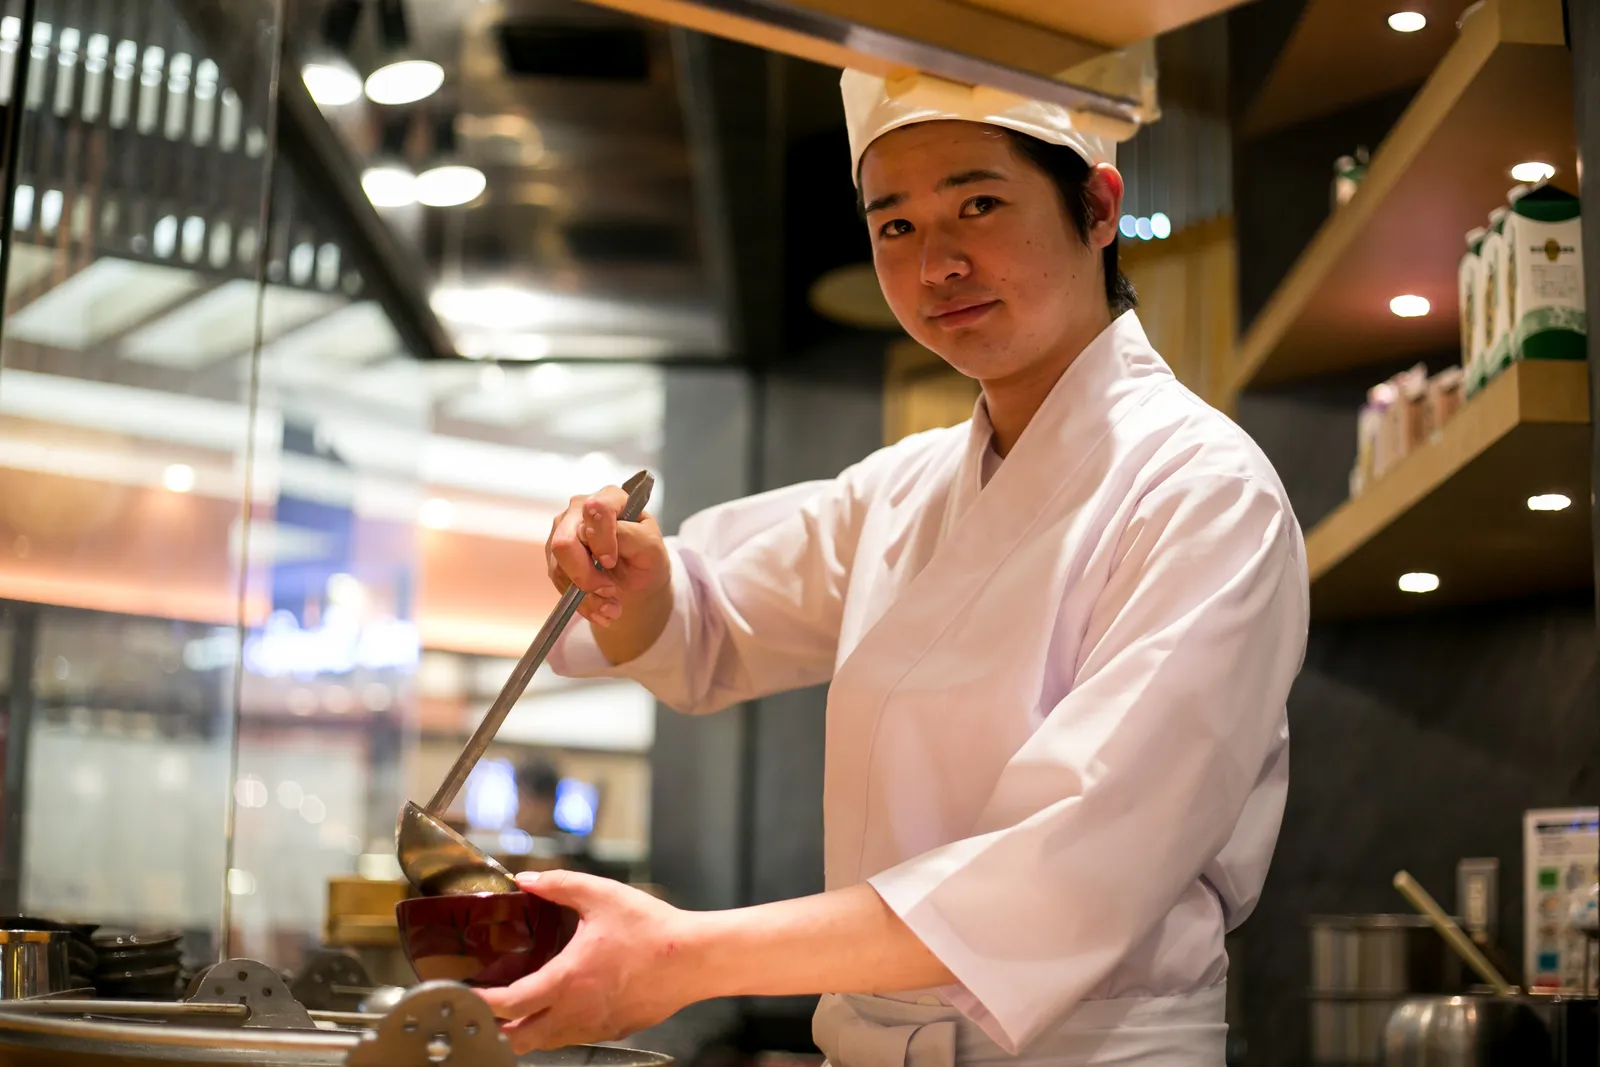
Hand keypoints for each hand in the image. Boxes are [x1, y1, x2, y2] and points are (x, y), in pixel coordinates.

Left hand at [476, 871, 705, 1051]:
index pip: (507, 1004)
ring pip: (546, 1042)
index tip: (466, 994)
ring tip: (522, 1006)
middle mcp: (576, 1011)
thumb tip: (526, 879)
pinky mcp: (613, 1030)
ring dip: (527, 1029)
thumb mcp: (601, 895)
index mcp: (567, 980)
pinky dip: (558, 1029)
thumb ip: (558, 885)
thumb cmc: (653, 930)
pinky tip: (565, 1004)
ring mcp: (595, 1026)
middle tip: (488, 1006)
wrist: (695, 959)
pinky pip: (574, 1038)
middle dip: (497, 1027)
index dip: (479, 1002)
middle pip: (519, 1038)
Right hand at [546, 486, 669, 629]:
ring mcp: (563, 531)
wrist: (636, 580)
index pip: (595, 510)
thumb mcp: (652, 548)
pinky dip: (581, 602)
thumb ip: (630, 535)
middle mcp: (580, 510)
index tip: (612, 562)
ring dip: (587, 594)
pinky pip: (559, 581)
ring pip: (560, 567)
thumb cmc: (646, 557)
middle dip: (586, 575)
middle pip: (565, 542)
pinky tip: (600, 607)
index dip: (601, 540)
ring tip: (612, 605)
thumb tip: (598, 534)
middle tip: (610, 590)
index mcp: (610, 498)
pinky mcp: (555, 556)